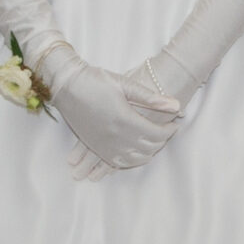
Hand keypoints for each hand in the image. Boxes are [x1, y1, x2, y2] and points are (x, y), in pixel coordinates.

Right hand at [45, 56, 180, 176]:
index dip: (169, 130)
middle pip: (148, 148)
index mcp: (126, 120)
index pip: (157, 134)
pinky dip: (132, 161)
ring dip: (148, 152)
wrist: (66, 86)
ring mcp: (105, 145)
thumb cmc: (95, 80)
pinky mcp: (96, 147)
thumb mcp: (125, 84)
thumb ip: (151, 98)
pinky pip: (117, 162)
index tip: (174, 123)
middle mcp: (116, 137)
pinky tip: (137, 153)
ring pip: (135, 158)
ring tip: (154, 141)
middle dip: (162, 141)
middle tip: (166, 130)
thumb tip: (177, 106)